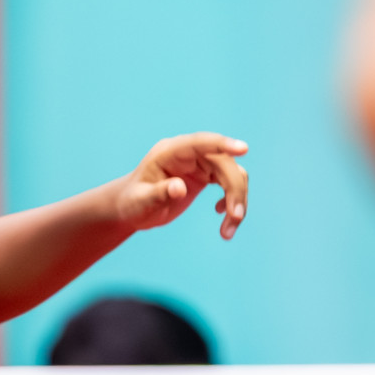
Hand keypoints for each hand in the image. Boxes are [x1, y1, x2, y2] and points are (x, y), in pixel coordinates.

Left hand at [114, 133, 248, 238]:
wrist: (131, 208)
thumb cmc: (132, 203)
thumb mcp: (140, 202)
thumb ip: (158, 194)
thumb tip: (179, 187)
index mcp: (169, 152)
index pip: (199, 143)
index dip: (222, 144)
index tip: (244, 149)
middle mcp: (187, 154)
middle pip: (223, 163)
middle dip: (234, 189)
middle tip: (235, 218)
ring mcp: (199, 163)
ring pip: (232, 174)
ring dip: (238, 200)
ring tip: (227, 231)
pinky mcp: (207, 176)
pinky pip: (230, 183)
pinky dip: (233, 200)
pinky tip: (223, 215)